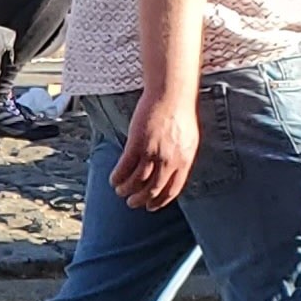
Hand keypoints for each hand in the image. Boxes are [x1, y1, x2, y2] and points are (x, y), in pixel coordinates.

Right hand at [112, 90, 198, 211]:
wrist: (172, 94)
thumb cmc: (179, 114)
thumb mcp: (187, 140)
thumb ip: (179, 158)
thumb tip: (169, 174)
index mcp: (185, 159)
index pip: (172, 190)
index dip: (159, 201)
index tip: (150, 207)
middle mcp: (170, 159)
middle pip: (152, 189)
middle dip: (140, 200)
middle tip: (131, 202)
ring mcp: (153, 152)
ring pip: (137, 181)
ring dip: (126, 190)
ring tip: (120, 190)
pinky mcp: (137, 144)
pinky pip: (124, 168)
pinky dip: (117, 177)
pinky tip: (113, 180)